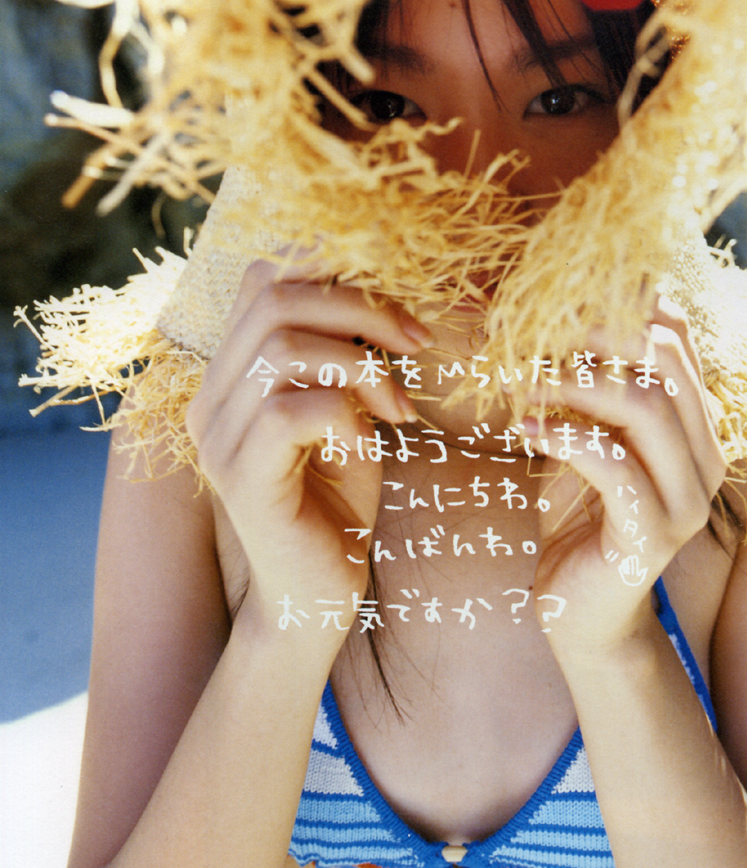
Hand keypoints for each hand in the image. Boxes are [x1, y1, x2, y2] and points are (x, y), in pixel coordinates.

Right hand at [185, 258, 431, 629]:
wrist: (318, 597)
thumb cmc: (339, 502)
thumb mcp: (350, 412)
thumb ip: (348, 355)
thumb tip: (381, 290)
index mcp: (231, 374)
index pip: (263, 278)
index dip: (333, 270)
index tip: (397, 310)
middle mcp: (211, 398)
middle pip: (273, 298)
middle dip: (359, 306)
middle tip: (414, 342)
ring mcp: (218, 438)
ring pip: (282, 348)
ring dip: (359, 365)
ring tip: (396, 406)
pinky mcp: (241, 479)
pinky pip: (292, 411)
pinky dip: (347, 416)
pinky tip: (370, 447)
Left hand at [526, 298, 727, 661]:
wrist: (580, 609)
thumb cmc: (578, 514)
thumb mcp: (583, 436)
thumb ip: (586, 385)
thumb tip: (551, 313)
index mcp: (695, 425)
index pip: (677, 340)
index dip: (622, 307)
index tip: (560, 297)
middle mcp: (706, 456)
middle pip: (666, 363)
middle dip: (597, 335)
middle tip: (535, 331)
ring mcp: (687, 499)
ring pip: (647, 408)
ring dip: (576, 383)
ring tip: (524, 380)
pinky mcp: (653, 536)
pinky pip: (617, 469)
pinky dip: (568, 439)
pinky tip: (528, 428)